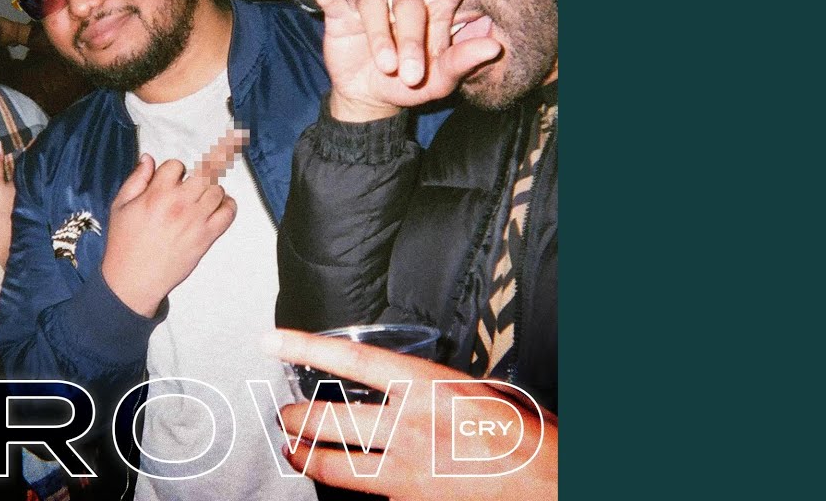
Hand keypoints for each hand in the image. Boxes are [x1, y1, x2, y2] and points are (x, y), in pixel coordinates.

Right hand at [101, 130, 243, 316]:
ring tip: (201, 198)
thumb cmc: (124, 244)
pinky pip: (228, 213)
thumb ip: (136, 179)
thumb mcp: (120, 206)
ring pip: (217, 190)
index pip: (176, 165)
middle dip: (196, 177)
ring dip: (211, 190)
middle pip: (202, 174)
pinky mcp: (207, 237)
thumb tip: (148, 158)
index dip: (174, 171)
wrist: (133, 280)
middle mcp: (179, 203)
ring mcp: (195, 220)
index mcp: (156, 194)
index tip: (171, 182)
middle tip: (190, 188)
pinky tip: (218, 207)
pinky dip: (228, 206)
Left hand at [267, 328, 555, 500]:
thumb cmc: (530, 441)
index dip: (306, 348)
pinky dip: (345, 485)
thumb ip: (438, 388)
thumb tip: (408, 386)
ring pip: (333, 465)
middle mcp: (411, 428)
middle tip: (281, 412)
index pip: (353, 360)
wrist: (552, 490)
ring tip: (290, 449)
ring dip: (303, 456)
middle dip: (294, 416)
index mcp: (430, 388)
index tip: (272, 341)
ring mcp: (407, 472)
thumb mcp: (486, 393)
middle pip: (327, 419)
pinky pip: (364, 493)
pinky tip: (340, 479)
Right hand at [306, 0, 514, 121]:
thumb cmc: (411, 84)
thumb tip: (494, 46)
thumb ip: (464, 63)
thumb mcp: (441, 81)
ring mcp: (372, 3)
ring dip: (382, 41)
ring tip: (385, 68)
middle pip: (411, 4)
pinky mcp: (342, 14)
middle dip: (410, 42)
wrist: (370, 98)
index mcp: (437, 9)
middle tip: (411, 75)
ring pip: (376, 8)